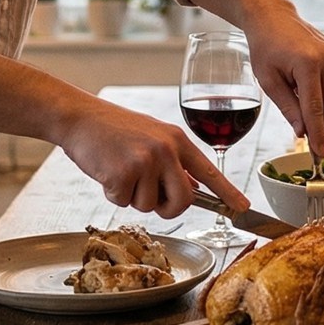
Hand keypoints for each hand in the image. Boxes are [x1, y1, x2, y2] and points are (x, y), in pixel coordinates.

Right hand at [55, 99, 248, 217]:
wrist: (79, 116)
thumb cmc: (114, 130)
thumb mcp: (152, 139)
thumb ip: (173, 162)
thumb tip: (193, 191)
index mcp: (178, 140)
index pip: (210, 170)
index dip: (228, 193)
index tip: (244, 208)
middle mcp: (167, 149)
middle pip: (184, 201)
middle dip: (167, 208)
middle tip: (148, 195)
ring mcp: (146, 161)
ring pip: (150, 206)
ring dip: (133, 197)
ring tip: (120, 169)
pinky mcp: (123, 173)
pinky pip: (124, 203)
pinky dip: (113, 194)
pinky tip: (106, 171)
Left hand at [239, 7, 323, 159]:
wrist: (273, 17)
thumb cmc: (266, 47)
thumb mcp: (269, 81)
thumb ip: (288, 108)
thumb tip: (303, 133)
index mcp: (308, 63)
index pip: (316, 109)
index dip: (319, 135)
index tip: (321, 155)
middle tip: (309, 138)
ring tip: (303, 109)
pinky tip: (310, 93)